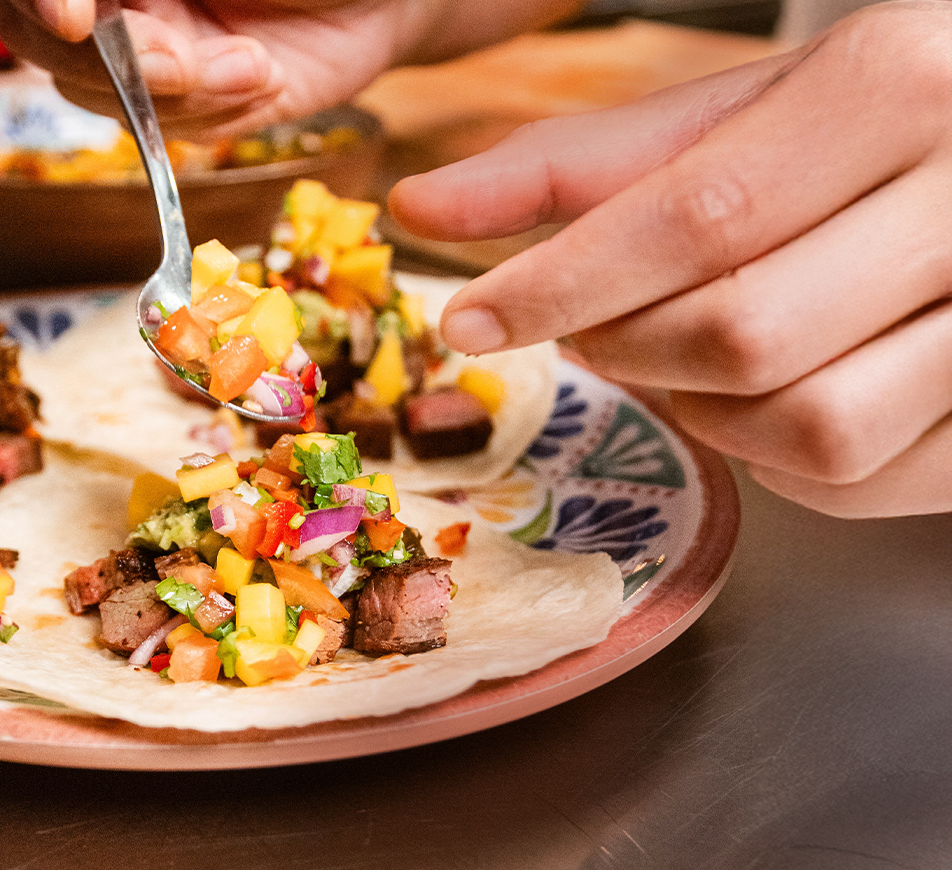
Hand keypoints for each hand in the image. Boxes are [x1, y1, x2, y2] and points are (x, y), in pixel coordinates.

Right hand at [0, 0, 584, 139]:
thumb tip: (79, 0)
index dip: (40, 2)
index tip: (75, 16)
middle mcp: (112, 2)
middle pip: (46, 48)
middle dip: (112, 65)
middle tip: (178, 62)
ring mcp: (145, 56)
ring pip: (108, 99)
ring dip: (182, 92)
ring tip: (255, 64)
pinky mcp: (191, 106)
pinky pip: (170, 130)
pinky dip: (217, 111)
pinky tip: (264, 76)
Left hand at [389, 1, 951, 517]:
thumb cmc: (864, 131)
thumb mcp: (736, 113)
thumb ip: (580, 163)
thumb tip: (420, 204)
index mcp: (901, 87)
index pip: (698, 215)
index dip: (562, 283)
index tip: (468, 319)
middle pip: (743, 332)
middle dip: (633, 346)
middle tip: (600, 326)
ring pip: (809, 427)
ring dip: (706, 413)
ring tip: (691, 356)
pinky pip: (859, 483)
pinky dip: (776, 460)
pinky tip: (766, 392)